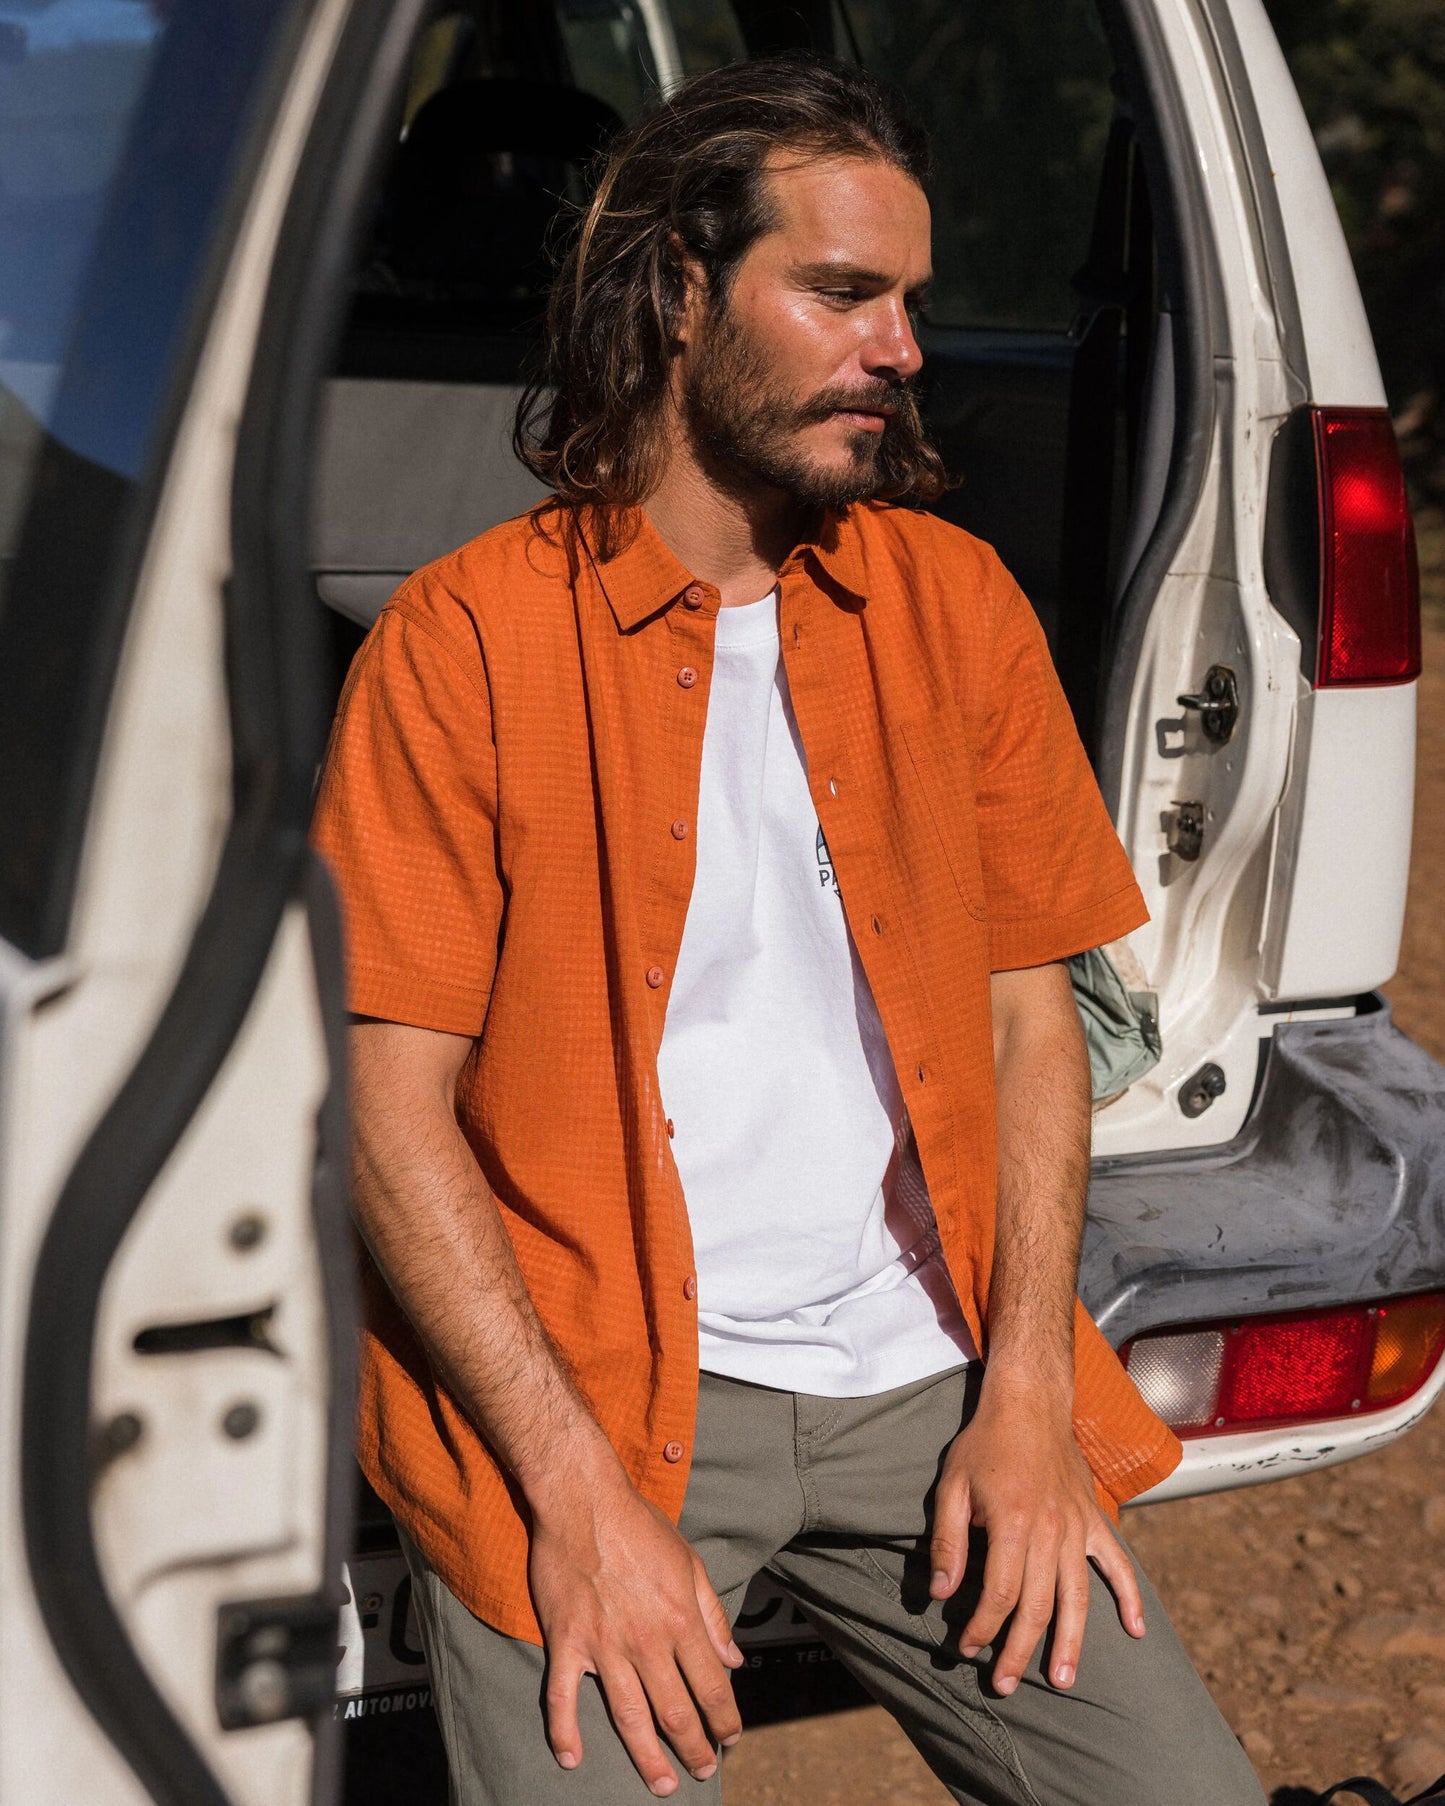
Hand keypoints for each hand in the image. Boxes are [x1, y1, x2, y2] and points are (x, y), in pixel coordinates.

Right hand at [529, 1463, 743, 1795]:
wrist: (582, 1498)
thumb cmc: (639, 1526)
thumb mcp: (689, 1561)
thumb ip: (711, 1613)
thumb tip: (733, 1659)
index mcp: (681, 1619)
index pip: (712, 1686)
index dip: (725, 1720)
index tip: (731, 1738)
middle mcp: (646, 1639)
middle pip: (675, 1711)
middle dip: (693, 1748)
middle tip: (700, 1771)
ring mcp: (604, 1644)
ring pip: (629, 1716)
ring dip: (646, 1757)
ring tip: (660, 1785)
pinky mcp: (566, 1640)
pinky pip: (562, 1696)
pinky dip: (565, 1731)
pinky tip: (571, 1760)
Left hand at [927, 1374, 1144, 1695]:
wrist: (1030, 1402)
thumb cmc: (986, 1443)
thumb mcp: (952, 1486)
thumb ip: (948, 1541)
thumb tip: (940, 1594)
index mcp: (1013, 1524)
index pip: (999, 1594)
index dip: (981, 1628)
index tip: (965, 1648)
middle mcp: (1051, 1532)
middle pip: (1037, 1607)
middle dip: (1019, 1651)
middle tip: (1004, 1684)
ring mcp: (1078, 1528)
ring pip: (1077, 1598)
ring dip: (1071, 1643)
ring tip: (1063, 1681)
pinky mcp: (1096, 1520)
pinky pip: (1119, 1564)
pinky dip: (1130, 1598)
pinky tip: (1136, 1631)